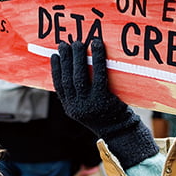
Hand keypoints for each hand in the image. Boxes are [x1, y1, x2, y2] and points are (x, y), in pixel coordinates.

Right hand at [51, 39, 157, 168]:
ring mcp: (89, 104)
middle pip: (68, 79)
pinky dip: (97, 58)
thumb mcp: (86, 108)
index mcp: (70, 108)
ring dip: (78, 57)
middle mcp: (76, 107)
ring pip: (79, 76)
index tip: (55, 55)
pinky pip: (99, 75)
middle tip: (65, 43)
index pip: (58, 86)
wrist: (121, 131)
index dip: (55, 69)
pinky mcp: (103, 99)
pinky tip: (97, 46)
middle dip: (66, 59)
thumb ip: (78, 94)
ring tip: (78, 43)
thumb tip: (71, 70)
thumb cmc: (104, 115)